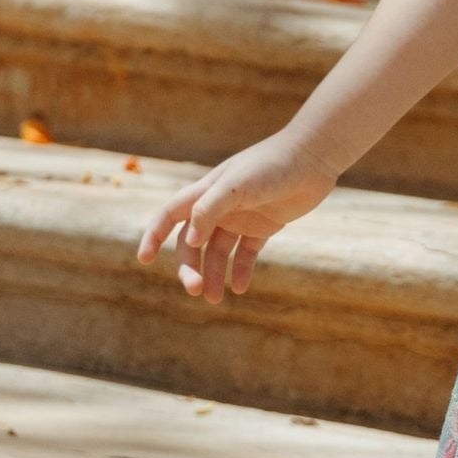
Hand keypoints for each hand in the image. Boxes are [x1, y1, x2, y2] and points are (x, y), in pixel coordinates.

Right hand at [136, 131, 339, 301]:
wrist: (313, 158)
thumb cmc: (271, 166)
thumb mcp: (236, 186)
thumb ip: (209, 209)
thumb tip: (189, 241)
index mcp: (205, 192)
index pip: (169, 215)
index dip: (154, 236)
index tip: (144, 260)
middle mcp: (219, 207)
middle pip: (193, 243)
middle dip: (190, 267)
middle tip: (195, 289)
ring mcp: (240, 217)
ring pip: (218, 252)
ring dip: (214, 274)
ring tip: (216, 299)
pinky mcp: (263, 227)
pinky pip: (245, 254)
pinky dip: (240, 271)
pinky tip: (239, 288)